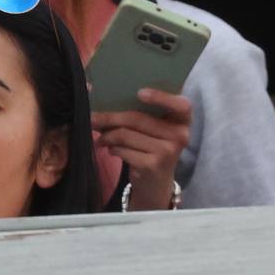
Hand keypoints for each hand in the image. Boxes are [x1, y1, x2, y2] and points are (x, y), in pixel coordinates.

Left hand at [94, 87, 190, 213]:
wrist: (156, 184)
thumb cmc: (151, 148)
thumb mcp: (152, 130)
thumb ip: (138, 112)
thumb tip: (93, 90)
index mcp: (182, 121)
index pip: (182, 105)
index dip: (162, 97)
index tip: (140, 93)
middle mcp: (180, 135)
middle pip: (137, 119)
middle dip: (110, 118)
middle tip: (92, 118)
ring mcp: (168, 151)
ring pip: (125, 134)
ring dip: (107, 136)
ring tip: (101, 138)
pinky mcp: (153, 165)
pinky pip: (123, 150)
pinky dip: (112, 149)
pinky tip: (111, 150)